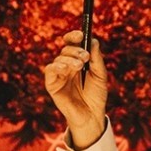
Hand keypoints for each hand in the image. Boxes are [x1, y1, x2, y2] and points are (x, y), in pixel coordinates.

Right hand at [43, 30, 107, 148]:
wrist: (92, 115)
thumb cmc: (96, 96)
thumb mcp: (100, 75)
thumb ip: (96, 59)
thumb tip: (93, 40)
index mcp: (79, 61)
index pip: (73, 44)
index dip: (74, 36)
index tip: (80, 34)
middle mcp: (68, 66)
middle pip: (66, 49)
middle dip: (75, 50)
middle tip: (85, 57)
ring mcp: (59, 74)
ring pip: (59, 57)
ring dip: (69, 58)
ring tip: (79, 66)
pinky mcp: (52, 84)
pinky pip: (50, 70)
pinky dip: (57, 66)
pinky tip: (66, 69)